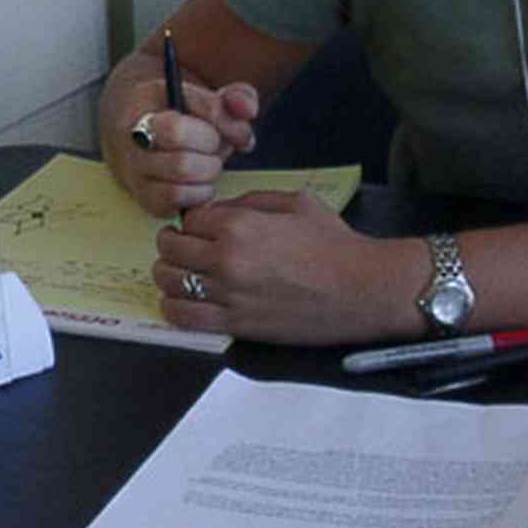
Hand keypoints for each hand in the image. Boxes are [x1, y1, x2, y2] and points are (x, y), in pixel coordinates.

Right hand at [114, 75, 259, 218]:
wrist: (144, 138)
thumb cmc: (182, 116)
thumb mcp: (206, 96)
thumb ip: (235, 96)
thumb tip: (247, 109)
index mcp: (147, 101)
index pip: (194, 112)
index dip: (223, 122)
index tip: (233, 127)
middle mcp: (134, 136)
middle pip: (180, 143)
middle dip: (212, 148)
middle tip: (217, 146)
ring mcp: (135, 170)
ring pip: (180, 173)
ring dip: (208, 171)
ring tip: (209, 163)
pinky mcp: (145, 198)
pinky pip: (177, 201)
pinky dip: (200, 193)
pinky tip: (202, 182)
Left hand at [152, 192, 416, 344]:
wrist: (360, 288)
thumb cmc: (333, 242)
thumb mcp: (295, 202)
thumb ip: (251, 201)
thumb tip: (219, 210)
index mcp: (239, 225)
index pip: (189, 220)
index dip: (191, 221)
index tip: (198, 226)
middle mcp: (226, 259)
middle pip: (171, 249)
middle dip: (172, 244)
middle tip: (181, 246)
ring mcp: (228, 295)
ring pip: (170, 283)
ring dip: (167, 275)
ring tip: (178, 272)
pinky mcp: (235, 325)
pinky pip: (184, 319)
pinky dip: (173, 308)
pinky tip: (181, 301)